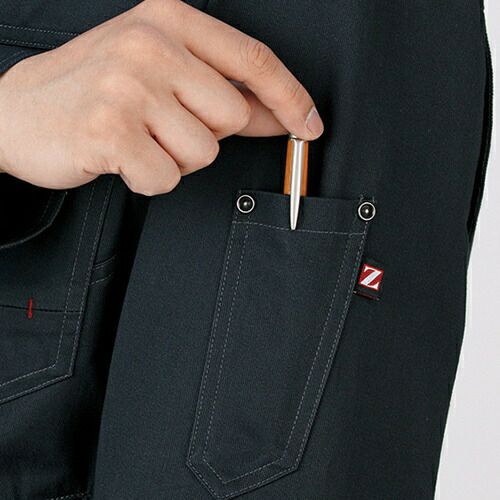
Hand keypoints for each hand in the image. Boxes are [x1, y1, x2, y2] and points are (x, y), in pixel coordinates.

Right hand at [0, 0, 323, 194]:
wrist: (17, 111)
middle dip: (205, 135)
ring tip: (138, 139)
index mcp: (168, 20)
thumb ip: (224, 91)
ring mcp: (128, 86)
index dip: (291, 98)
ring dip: (176, 159)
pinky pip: (166, 178)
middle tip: (160, 127)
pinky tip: (121, 158)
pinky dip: (149, 179)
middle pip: (232, 117)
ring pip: (204, 153)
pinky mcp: (110, 131)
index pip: (253, 60)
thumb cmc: (93, 92)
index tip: (310, 126)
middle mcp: (150, 44)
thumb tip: (282, 115)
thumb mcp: (161, 73)